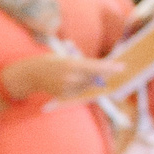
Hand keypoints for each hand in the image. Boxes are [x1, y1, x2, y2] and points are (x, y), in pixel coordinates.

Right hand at [0, 52, 122, 101]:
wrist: (31, 74)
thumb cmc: (51, 62)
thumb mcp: (67, 58)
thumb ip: (83, 64)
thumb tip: (101, 70)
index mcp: (71, 64)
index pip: (95, 67)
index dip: (110, 67)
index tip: (122, 67)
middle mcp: (71, 77)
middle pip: (95, 77)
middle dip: (105, 74)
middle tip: (117, 69)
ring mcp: (68, 88)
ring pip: (88, 85)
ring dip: (91, 80)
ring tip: (83, 73)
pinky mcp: (65, 95)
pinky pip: (80, 91)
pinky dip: (82, 86)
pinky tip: (74, 81)